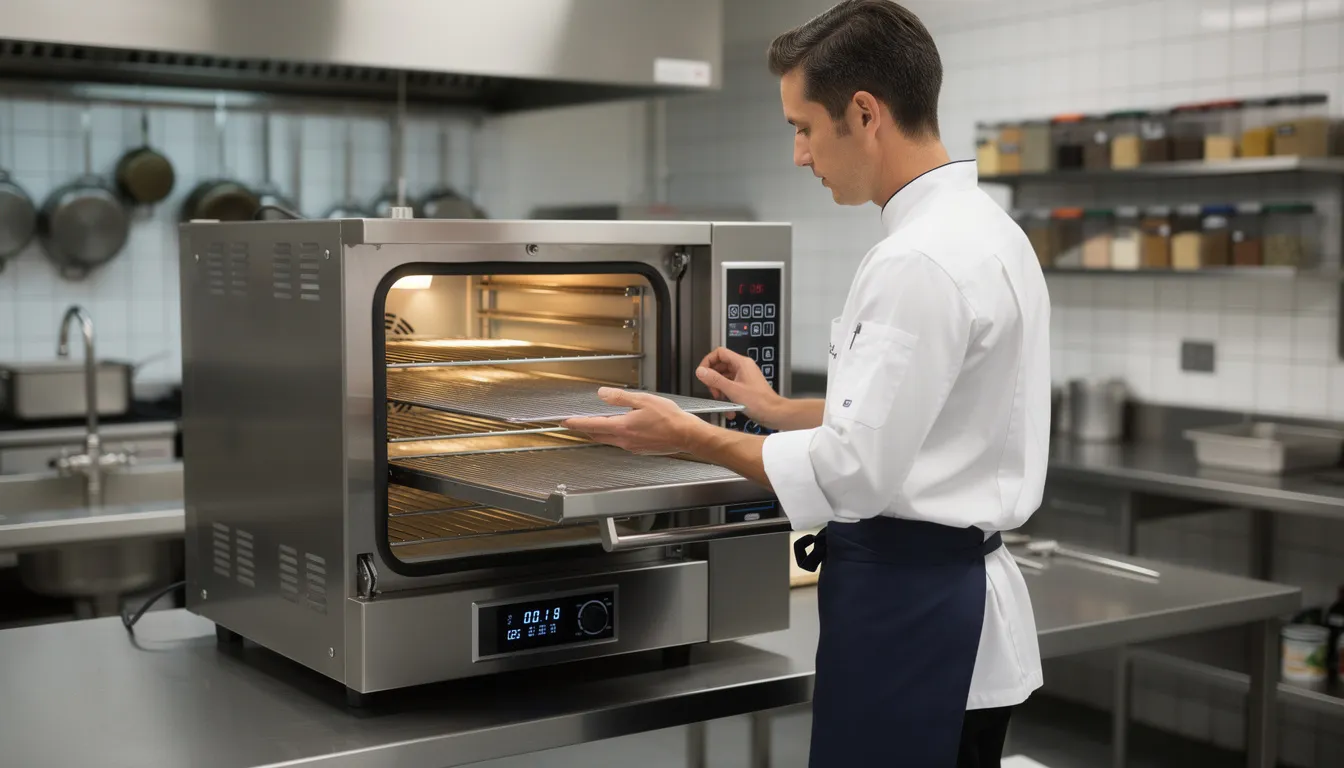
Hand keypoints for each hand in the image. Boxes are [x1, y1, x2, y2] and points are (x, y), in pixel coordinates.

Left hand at [561, 387, 706, 454]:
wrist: (686, 435)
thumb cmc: (669, 418)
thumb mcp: (643, 400)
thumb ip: (620, 397)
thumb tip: (602, 394)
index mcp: (622, 427)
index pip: (592, 425)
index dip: (576, 423)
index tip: (565, 421)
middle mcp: (624, 440)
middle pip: (597, 435)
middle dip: (585, 429)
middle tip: (577, 422)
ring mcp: (631, 447)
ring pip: (608, 439)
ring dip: (600, 432)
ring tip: (598, 422)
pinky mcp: (639, 449)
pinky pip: (621, 442)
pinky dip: (615, 435)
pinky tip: (622, 427)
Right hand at [695, 347, 782, 423]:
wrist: (773, 413)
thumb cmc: (760, 402)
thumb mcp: (732, 390)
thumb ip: (715, 379)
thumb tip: (701, 371)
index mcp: (741, 363)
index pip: (719, 353)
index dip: (708, 361)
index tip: (702, 372)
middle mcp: (743, 367)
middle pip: (720, 366)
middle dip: (713, 379)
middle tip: (712, 390)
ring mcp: (744, 377)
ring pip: (724, 378)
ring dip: (720, 390)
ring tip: (721, 400)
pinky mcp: (745, 386)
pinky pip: (731, 387)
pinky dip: (727, 396)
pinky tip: (728, 408)